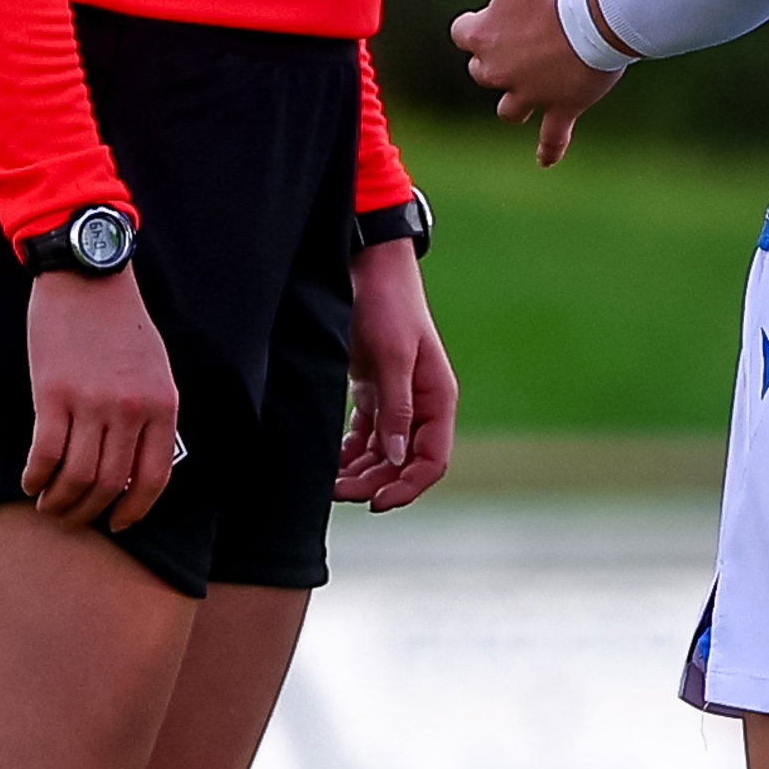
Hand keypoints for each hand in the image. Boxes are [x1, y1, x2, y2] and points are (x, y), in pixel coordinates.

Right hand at [21, 267, 179, 528]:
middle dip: (88, 512)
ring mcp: (92, 403)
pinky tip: (30, 483)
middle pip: (111, 484)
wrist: (88, 279)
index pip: (154, 478)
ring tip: (48, 506)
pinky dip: (36, 477)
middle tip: (71, 519)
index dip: (135, 509)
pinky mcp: (53, 395)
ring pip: (77, 476)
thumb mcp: (157, 370)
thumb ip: (152, 416)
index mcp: (163, 405)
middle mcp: (131, 410)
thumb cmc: (122, 325)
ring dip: (60, 501)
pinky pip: (45, 453)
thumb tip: (136, 468)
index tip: (118, 523)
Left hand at [337, 239, 458, 509]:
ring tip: (331, 482)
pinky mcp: (374, 391)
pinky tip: (332, 462)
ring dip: (361, 472)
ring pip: (384, 454)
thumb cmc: (388, 304)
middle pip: (404, 463)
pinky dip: (351, 453)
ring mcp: (397, 399)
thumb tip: (399, 458)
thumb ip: (397, 408)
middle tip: (339, 492)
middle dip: (375, 483)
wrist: (368, 267)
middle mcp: (421, 404)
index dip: (407, 487)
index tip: (376, 502)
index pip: (432, 460)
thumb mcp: (394, 356)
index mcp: (438, 399)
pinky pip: (367, 436)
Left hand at [447, 0, 622, 167]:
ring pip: (509, 108)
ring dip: (513, 99)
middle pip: (482, 71)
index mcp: (484, 35)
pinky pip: (552, 136)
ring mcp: (530, 93)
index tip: (493, 15)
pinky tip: (544, 159)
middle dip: (494, 60)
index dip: (476, 24)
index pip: (463, 33)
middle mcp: (499, 70)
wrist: (604, 16)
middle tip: (519, 44)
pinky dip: (548, 148)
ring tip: (526, 89)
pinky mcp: (561, 107)